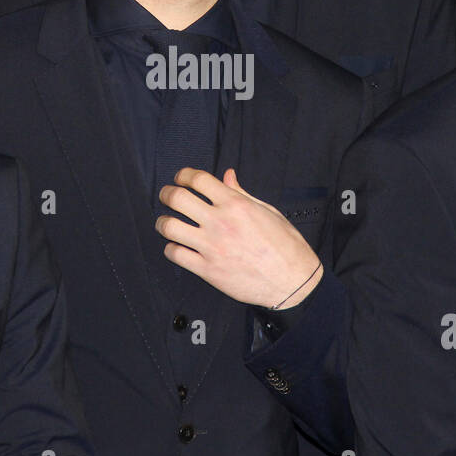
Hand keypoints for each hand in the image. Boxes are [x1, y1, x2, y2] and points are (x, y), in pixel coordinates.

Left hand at [156, 167, 322, 307]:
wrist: (293, 281)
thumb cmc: (285, 246)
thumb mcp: (267, 211)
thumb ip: (242, 193)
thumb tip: (227, 176)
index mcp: (236, 205)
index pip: (198, 180)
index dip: (183, 174)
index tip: (180, 177)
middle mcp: (220, 223)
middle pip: (177, 198)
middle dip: (166, 193)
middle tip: (166, 195)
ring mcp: (212, 247)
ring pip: (170, 227)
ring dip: (163, 222)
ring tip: (165, 222)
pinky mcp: (208, 270)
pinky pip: (176, 254)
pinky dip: (171, 249)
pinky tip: (176, 247)